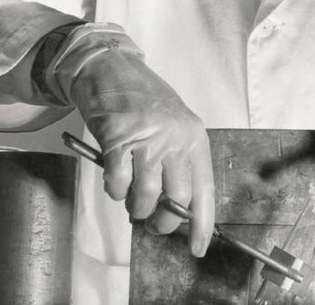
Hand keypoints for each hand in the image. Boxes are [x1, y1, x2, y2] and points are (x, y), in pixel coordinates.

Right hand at [64, 47, 214, 256]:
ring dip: (136, 208)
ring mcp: (147, 139)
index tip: (199, 248)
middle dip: (164, 222)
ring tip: (131, 201)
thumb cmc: (141, 98)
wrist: (109, 67)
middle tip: (152, 223)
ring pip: (147, 196)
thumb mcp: (172, 126)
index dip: (202, 225)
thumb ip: (176, 162)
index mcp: (194, 137)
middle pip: (177, 200)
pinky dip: (114, 191)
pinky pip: (118, 184)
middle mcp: (176, 139)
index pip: (205, 192)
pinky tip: (114, 180)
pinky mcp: (118, 140)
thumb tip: (174, 208)